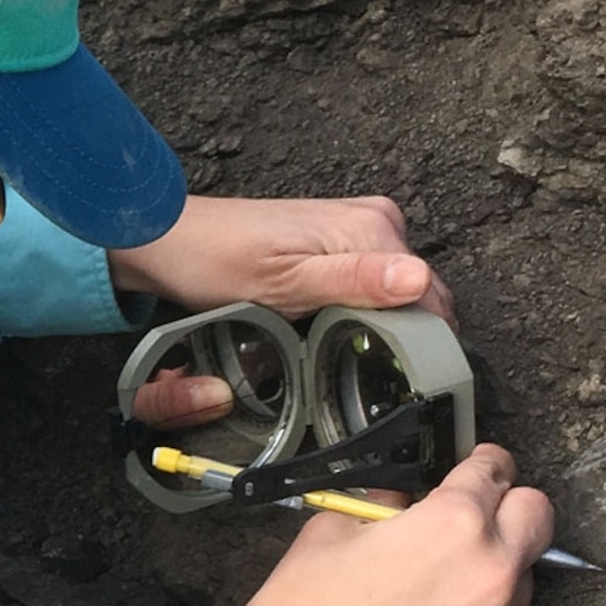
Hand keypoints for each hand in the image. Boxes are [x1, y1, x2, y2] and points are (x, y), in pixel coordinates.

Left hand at [113, 194, 455, 429]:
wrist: (174, 239)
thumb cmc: (217, 261)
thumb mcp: (283, 282)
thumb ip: (352, 281)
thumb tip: (418, 280)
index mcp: (373, 228)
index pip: (431, 297)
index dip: (425, 345)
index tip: (405, 383)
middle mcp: (378, 221)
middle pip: (419, 295)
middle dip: (404, 337)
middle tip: (368, 376)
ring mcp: (361, 229)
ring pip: (399, 294)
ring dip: (384, 327)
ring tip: (350, 355)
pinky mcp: (344, 242)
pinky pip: (375, 285)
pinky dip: (365, 312)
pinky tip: (339, 331)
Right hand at [144, 446, 555, 605]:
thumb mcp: (334, 529)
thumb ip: (386, 509)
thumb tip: (405, 505)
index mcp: (452, 522)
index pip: (496, 471)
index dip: (484, 464)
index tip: (479, 468)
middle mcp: (488, 571)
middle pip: (538, 515)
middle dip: (510, 506)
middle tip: (476, 514)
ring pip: (524, 576)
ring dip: (495, 566)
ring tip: (441, 580)